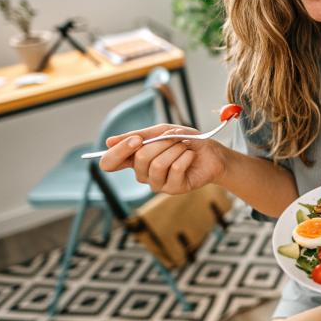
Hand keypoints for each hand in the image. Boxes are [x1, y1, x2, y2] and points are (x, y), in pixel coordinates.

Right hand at [98, 124, 226, 194]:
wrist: (211, 152)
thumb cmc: (186, 141)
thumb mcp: (162, 131)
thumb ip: (138, 135)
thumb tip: (108, 142)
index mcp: (135, 158)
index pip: (110, 163)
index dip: (118, 152)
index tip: (136, 140)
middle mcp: (142, 173)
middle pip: (140, 159)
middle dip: (162, 143)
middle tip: (175, 138)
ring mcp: (157, 183)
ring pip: (158, 164)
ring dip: (175, 149)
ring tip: (184, 147)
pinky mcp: (173, 189)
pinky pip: (175, 169)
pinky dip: (186, 156)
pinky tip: (190, 156)